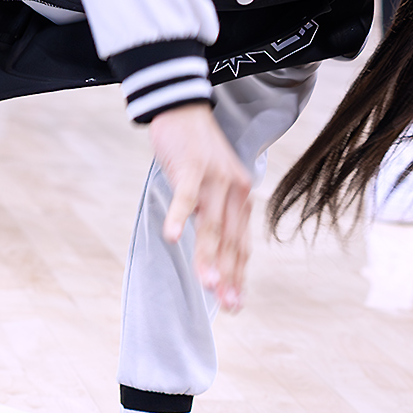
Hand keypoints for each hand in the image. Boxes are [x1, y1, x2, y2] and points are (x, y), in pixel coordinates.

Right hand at [146, 102, 256, 310]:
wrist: (185, 108)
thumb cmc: (195, 151)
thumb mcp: (212, 185)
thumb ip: (215, 214)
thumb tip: (215, 250)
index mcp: (240, 198)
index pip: (240, 244)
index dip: (238, 275)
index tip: (235, 303)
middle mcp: (234, 191)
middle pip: (230, 241)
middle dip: (229, 276)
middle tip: (227, 305)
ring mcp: (214, 180)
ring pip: (211, 225)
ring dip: (208, 256)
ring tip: (207, 284)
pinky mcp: (192, 167)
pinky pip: (186, 198)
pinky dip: (180, 218)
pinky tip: (172, 237)